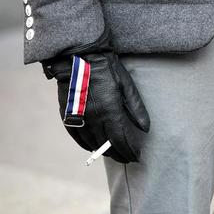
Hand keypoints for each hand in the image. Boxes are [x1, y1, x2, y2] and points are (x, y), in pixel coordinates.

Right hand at [42, 35, 149, 162]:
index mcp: (110, 111)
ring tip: (113, 153)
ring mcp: (78, 117)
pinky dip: (85, 144)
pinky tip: (92, 147)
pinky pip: (76, 136)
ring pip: (91, 143)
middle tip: (127, 158)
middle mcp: (93, 118)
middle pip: (107, 145)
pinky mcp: (67, 114)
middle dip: (119, 154)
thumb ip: (136, 109)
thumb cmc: (107, 69)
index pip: (121, 140)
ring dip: (103, 151)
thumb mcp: (127, 86)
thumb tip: (146, 129)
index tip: (137, 157)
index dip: (130, 151)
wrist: (78, 56)